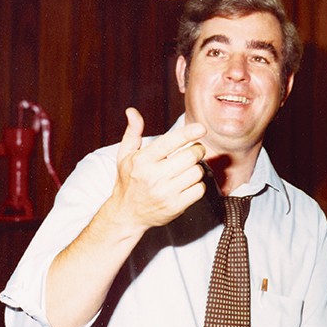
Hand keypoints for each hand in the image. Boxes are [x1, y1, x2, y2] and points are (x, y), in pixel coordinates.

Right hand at [112, 108, 206, 231]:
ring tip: (187, 169)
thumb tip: (132, 112)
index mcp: (143, 160)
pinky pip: (199, 190)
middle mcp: (154, 176)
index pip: (170, 142)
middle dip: (197, 150)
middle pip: (190, 156)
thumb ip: (132, 133)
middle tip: (195, 150)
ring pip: (196, 172)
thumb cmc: (128, 181)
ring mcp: (166, 193)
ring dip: (196, 168)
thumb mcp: (125, 156)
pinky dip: (197, 185)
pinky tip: (187, 184)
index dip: (188, 133)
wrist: (126, 214)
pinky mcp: (175, 206)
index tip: (201, 128)